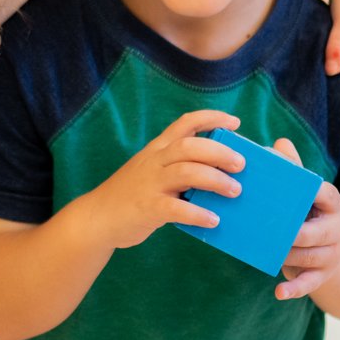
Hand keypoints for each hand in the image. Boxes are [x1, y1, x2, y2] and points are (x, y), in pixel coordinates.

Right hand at [81, 110, 243, 250]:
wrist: (98, 216)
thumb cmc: (132, 193)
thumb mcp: (151, 170)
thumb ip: (178, 166)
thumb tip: (219, 172)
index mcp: (158, 149)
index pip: (186, 123)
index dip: (211, 118)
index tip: (235, 123)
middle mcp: (155, 161)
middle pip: (190, 146)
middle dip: (220, 152)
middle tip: (241, 164)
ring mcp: (150, 183)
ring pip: (186, 172)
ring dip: (215, 180)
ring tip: (234, 191)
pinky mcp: (148, 207)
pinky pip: (176, 208)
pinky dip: (198, 214)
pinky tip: (213, 220)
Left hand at [270, 138, 339, 300]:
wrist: (333, 247)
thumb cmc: (310, 211)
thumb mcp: (307, 191)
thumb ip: (293, 168)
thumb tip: (278, 143)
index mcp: (332, 201)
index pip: (323, 194)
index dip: (308, 193)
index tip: (286, 194)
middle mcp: (338, 228)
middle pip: (313, 233)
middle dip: (292, 235)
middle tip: (268, 231)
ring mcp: (333, 253)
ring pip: (309, 257)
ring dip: (287, 256)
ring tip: (268, 252)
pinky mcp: (325, 274)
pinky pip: (310, 284)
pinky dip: (295, 289)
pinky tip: (279, 292)